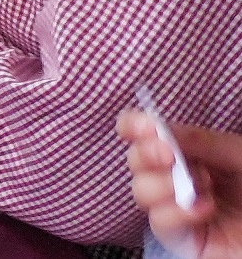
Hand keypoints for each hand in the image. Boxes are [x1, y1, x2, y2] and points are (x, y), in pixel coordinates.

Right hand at [120, 110, 241, 258]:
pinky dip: (178, 211)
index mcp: (185, 153)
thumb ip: (204, 142)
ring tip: (201, 187)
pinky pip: (160, 221)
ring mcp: (174, 208)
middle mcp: (174, 178)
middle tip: (169, 155)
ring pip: (141, 191)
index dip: (133, 126)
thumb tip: (162, 130)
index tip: (147, 127)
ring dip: (163, 184)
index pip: (143, 135)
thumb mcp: (238, 156)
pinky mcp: (180, 238)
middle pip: (136, 162)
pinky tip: (206, 208)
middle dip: (146, 154)